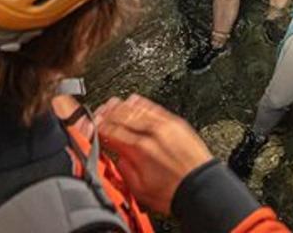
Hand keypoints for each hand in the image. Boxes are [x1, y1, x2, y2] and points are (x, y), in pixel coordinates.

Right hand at [95, 94, 213, 213]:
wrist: (200, 187)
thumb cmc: (174, 191)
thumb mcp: (139, 189)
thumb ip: (124, 169)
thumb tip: (117, 158)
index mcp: (138, 150)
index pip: (111, 131)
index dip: (98, 127)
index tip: (93, 126)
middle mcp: (150, 134)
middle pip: (121, 115)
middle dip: (106, 113)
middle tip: (98, 113)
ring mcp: (164, 126)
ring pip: (136, 108)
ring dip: (120, 105)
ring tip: (111, 104)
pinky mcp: (176, 122)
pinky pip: (153, 106)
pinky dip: (140, 103)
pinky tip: (133, 100)